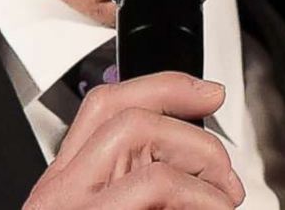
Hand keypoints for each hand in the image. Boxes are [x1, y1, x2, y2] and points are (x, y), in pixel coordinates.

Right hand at [23, 71, 244, 207]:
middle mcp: (61, 190)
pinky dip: (200, 196)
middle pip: (122, 107)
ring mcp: (73, 205)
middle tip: (223, 173)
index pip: (105, 104)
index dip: (164, 86)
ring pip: (137, 130)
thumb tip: (199, 172)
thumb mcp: (115, 209)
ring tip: (222, 197)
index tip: (208, 93)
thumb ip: (137, 188)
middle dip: (189, 124)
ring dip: (198, 156)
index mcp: (66, 184)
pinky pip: (155, 182)